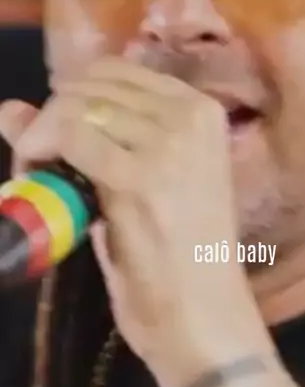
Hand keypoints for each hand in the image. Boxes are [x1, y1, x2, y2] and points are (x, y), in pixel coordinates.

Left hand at [0, 58, 269, 386]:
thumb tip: (8, 108)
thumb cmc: (177, 254)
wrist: (203, 314)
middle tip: (40, 167)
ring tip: (41, 179)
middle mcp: (190, 114)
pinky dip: (41, 154)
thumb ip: (84, 139)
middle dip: (52, 119)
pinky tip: (38, 181)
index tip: (58, 141)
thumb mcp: (137, 184)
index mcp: (201, 109)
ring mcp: (169, 143)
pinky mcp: (141, 177)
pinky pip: (71, 138)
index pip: (114, 72)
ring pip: (76, 108)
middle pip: (91, 86)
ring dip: (42, 138)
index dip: (73, 101)